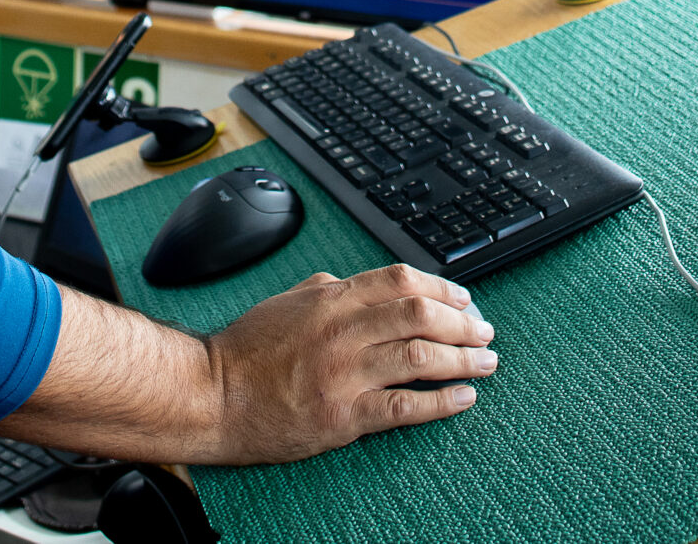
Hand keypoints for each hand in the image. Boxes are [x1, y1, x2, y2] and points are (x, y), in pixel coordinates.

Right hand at [198, 263, 497, 463]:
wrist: (212, 396)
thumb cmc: (246, 351)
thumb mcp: (286, 302)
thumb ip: (326, 290)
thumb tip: (356, 284)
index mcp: (330, 299)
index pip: (401, 281)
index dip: (442, 287)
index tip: (465, 299)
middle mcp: (341, 331)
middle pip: (420, 316)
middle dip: (463, 324)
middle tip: (485, 332)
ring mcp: (343, 374)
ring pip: (420, 358)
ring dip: (462, 360)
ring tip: (485, 363)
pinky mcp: (342, 416)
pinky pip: (404, 407)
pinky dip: (441, 402)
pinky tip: (462, 399)